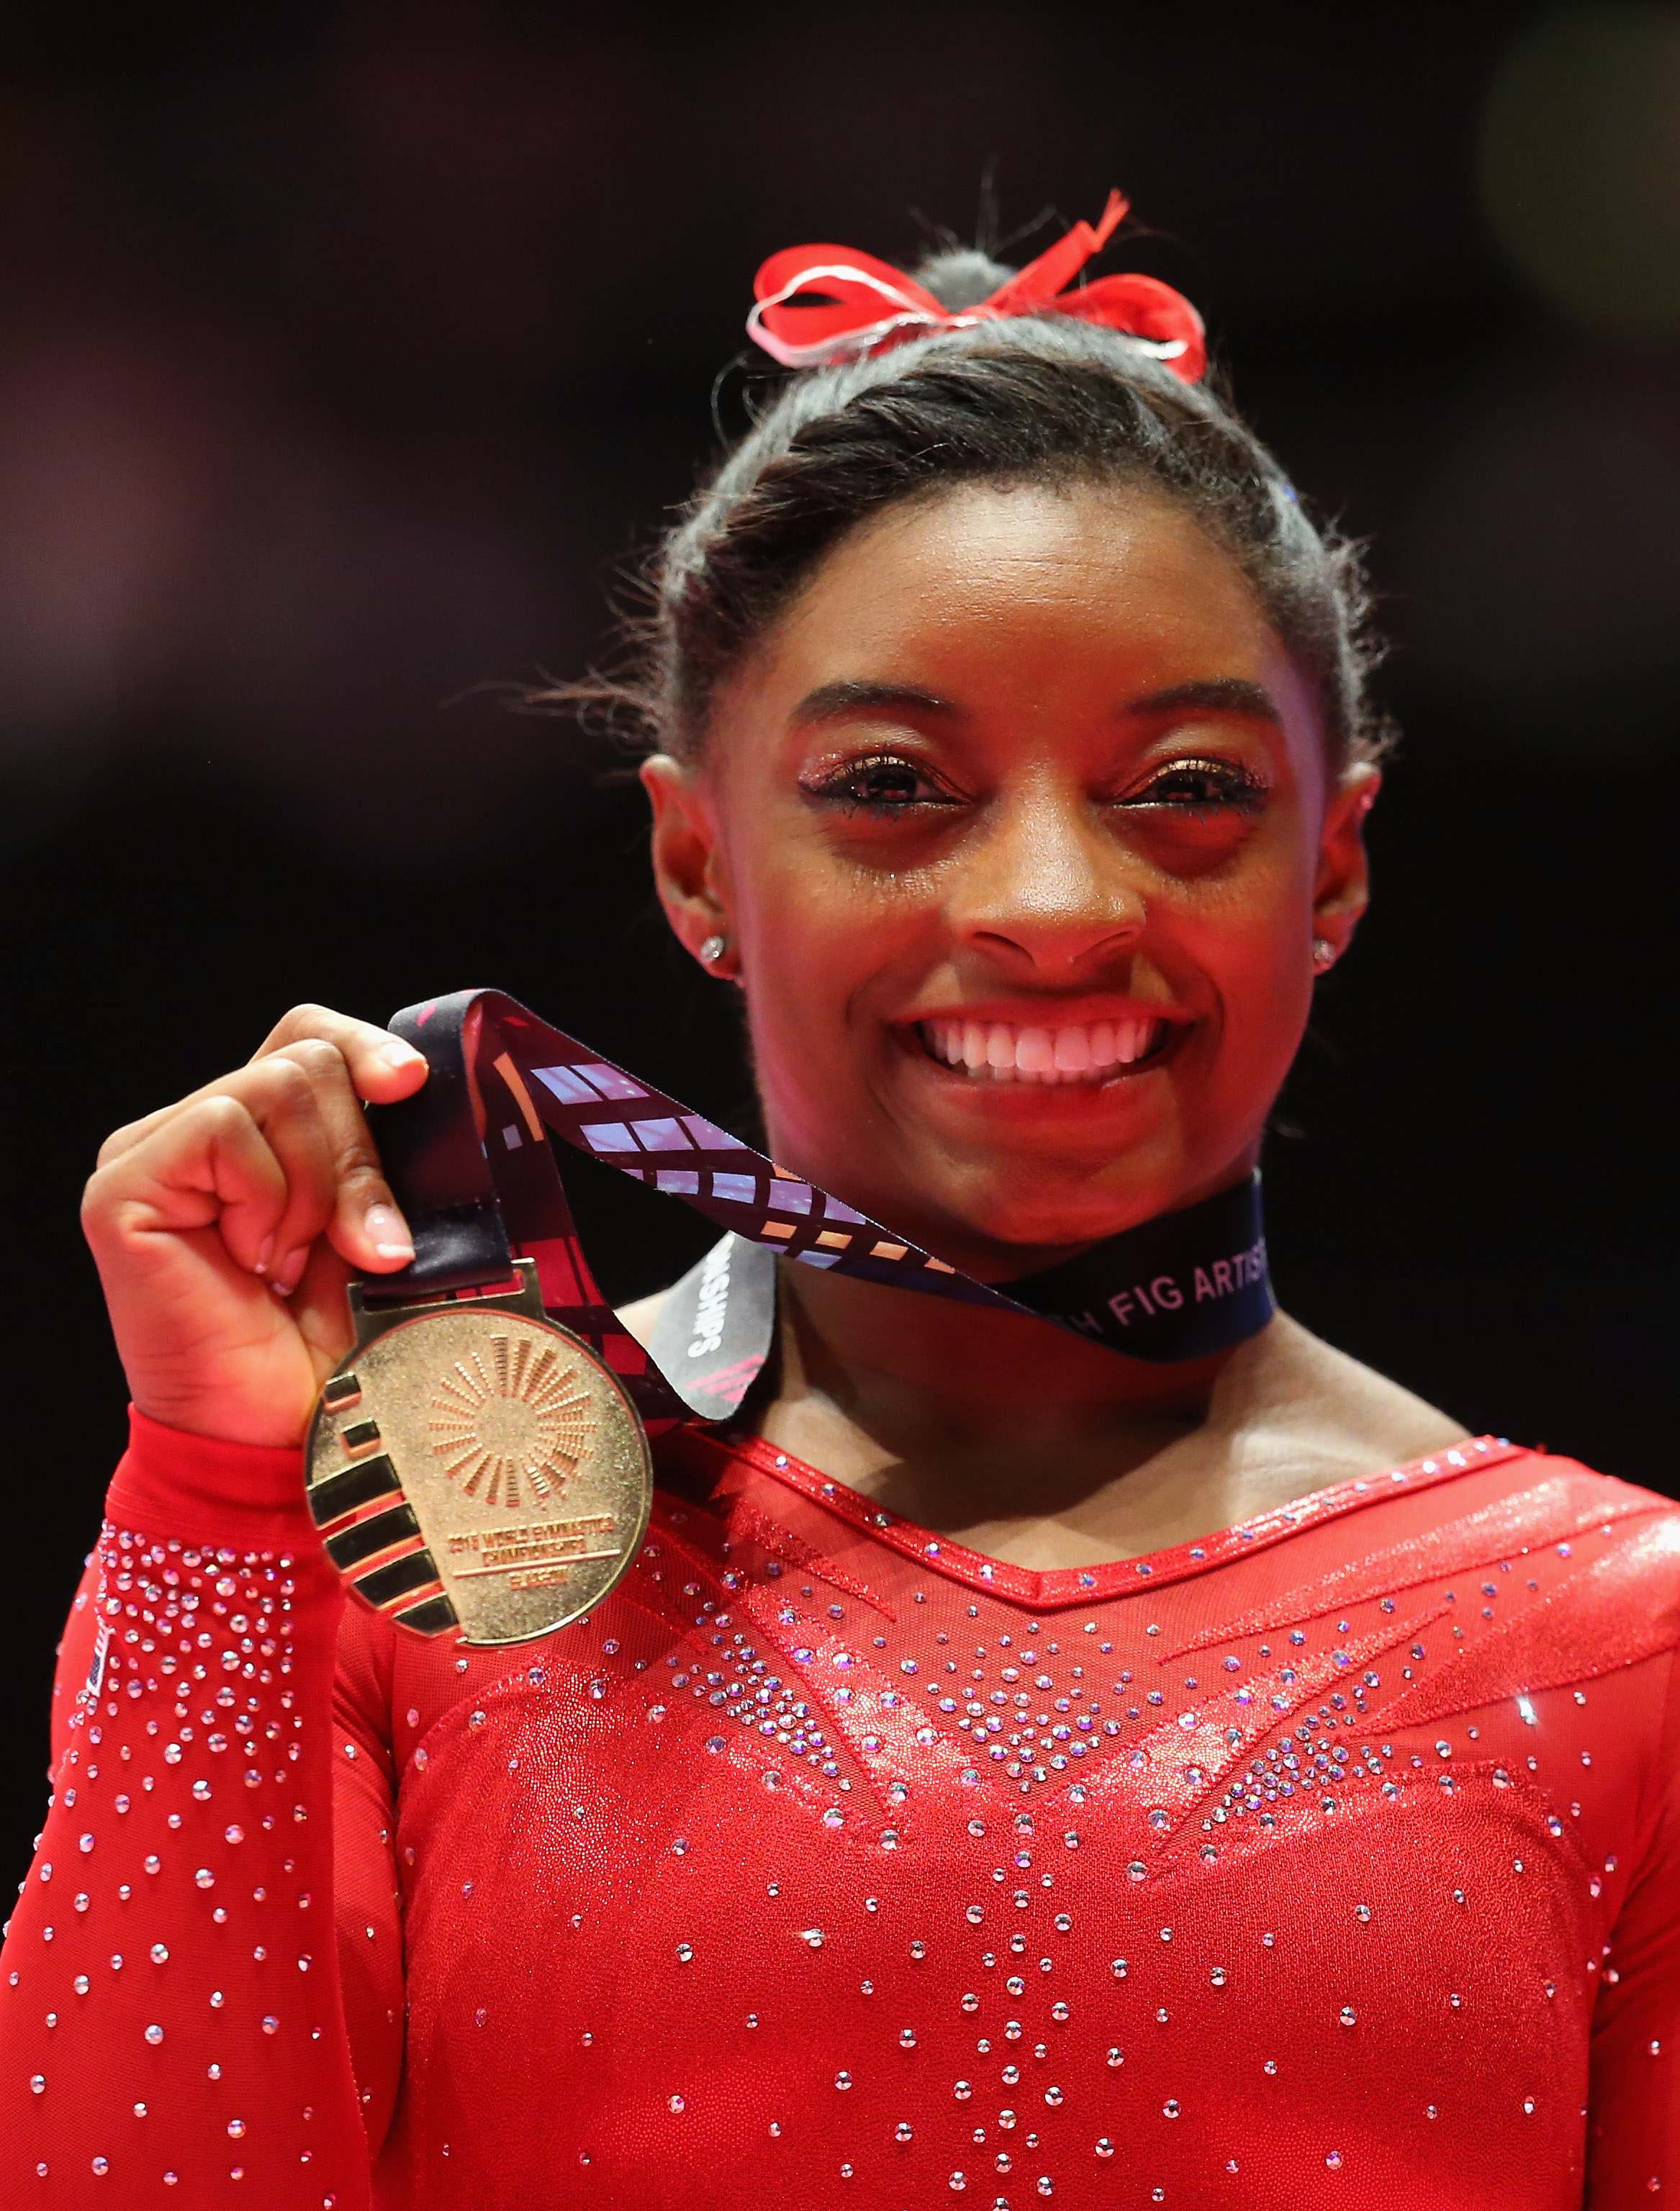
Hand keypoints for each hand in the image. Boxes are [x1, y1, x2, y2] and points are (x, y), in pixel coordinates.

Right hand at [82, 1006, 429, 1447]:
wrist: (284, 1437)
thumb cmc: (333, 1345)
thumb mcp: (380, 1228)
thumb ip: (385, 1155)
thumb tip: (412, 1081)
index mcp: (259, 1137)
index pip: (307, 1036)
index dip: (364, 1047)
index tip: (410, 1087)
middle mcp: (195, 1133)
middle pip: (305, 1060)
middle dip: (357, 1156)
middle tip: (354, 1247)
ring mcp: (149, 1155)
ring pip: (274, 1085)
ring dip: (315, 1188)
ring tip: (288, 1265)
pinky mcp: (122, 1187)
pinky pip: (222, 1126)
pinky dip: (264, 1195)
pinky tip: (251, 1260)